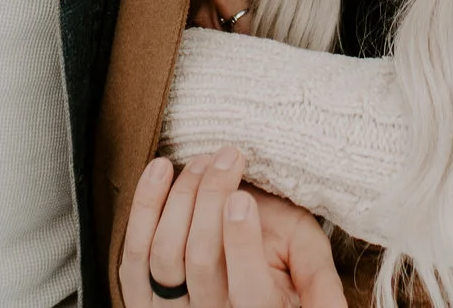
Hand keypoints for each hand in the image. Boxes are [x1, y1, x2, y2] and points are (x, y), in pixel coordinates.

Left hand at [120, 151, 344, 307]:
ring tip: (204, 160)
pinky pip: (132, 256)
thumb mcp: (309, 257)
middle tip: (229, 158)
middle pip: (202, 263)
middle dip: (211, 199)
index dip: (241, 244)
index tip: (241, 198)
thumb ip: (320, 281)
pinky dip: (145, 206)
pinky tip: (162, 167)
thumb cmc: (280, 244)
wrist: (240, 237)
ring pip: (165, 257)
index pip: (250, 293)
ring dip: (182, 197)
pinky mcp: (142, 293)